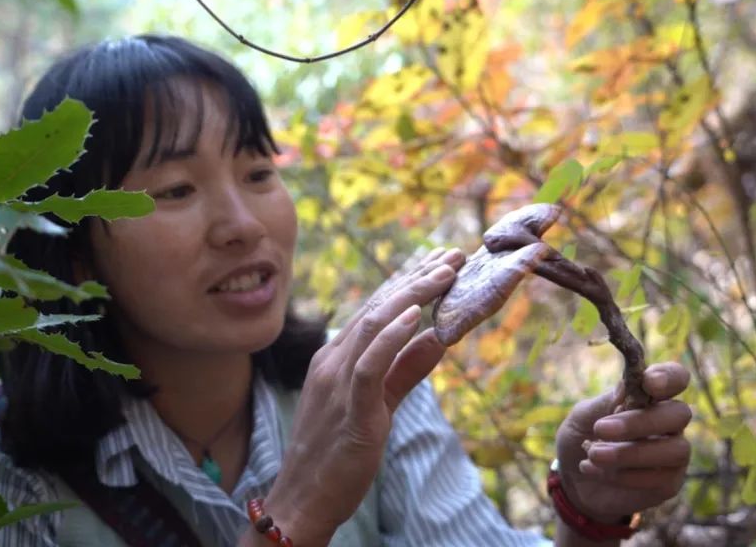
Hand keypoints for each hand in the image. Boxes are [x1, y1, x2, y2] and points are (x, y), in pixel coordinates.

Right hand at [263, 247, 464, 545]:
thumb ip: (405, 371)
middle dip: (418, 278)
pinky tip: (416, 317)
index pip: (376, 309)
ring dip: (412, 296)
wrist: (303, 502)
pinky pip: (369, 366)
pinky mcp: (349, 410)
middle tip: (453, 254)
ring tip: (444, 273)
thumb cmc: (338, 456)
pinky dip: (391, 337)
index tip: (440, 261)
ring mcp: (337, 384)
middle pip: (378, 308)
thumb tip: (437, 338)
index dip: (409, 282)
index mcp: (337, 359)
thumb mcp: (380, 404)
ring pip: (374, 326)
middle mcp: (333, 362)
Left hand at [554, 362, 691, 524]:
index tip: (649, 382)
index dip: (669, 377)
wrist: (571, 480)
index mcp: (651, 397)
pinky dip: (624, 475)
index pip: (676, 378)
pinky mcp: (668, 484)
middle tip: (600, 429)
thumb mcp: (583, 416)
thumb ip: (605, 402)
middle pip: (679, 414)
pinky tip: (594, 471)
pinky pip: (661, 479)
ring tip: (592, 454)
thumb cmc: (581, 437)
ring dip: (630, 453)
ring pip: (675, 450)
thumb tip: (626, 386)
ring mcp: (673, 455)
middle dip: (640, 422)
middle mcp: (669, 424)